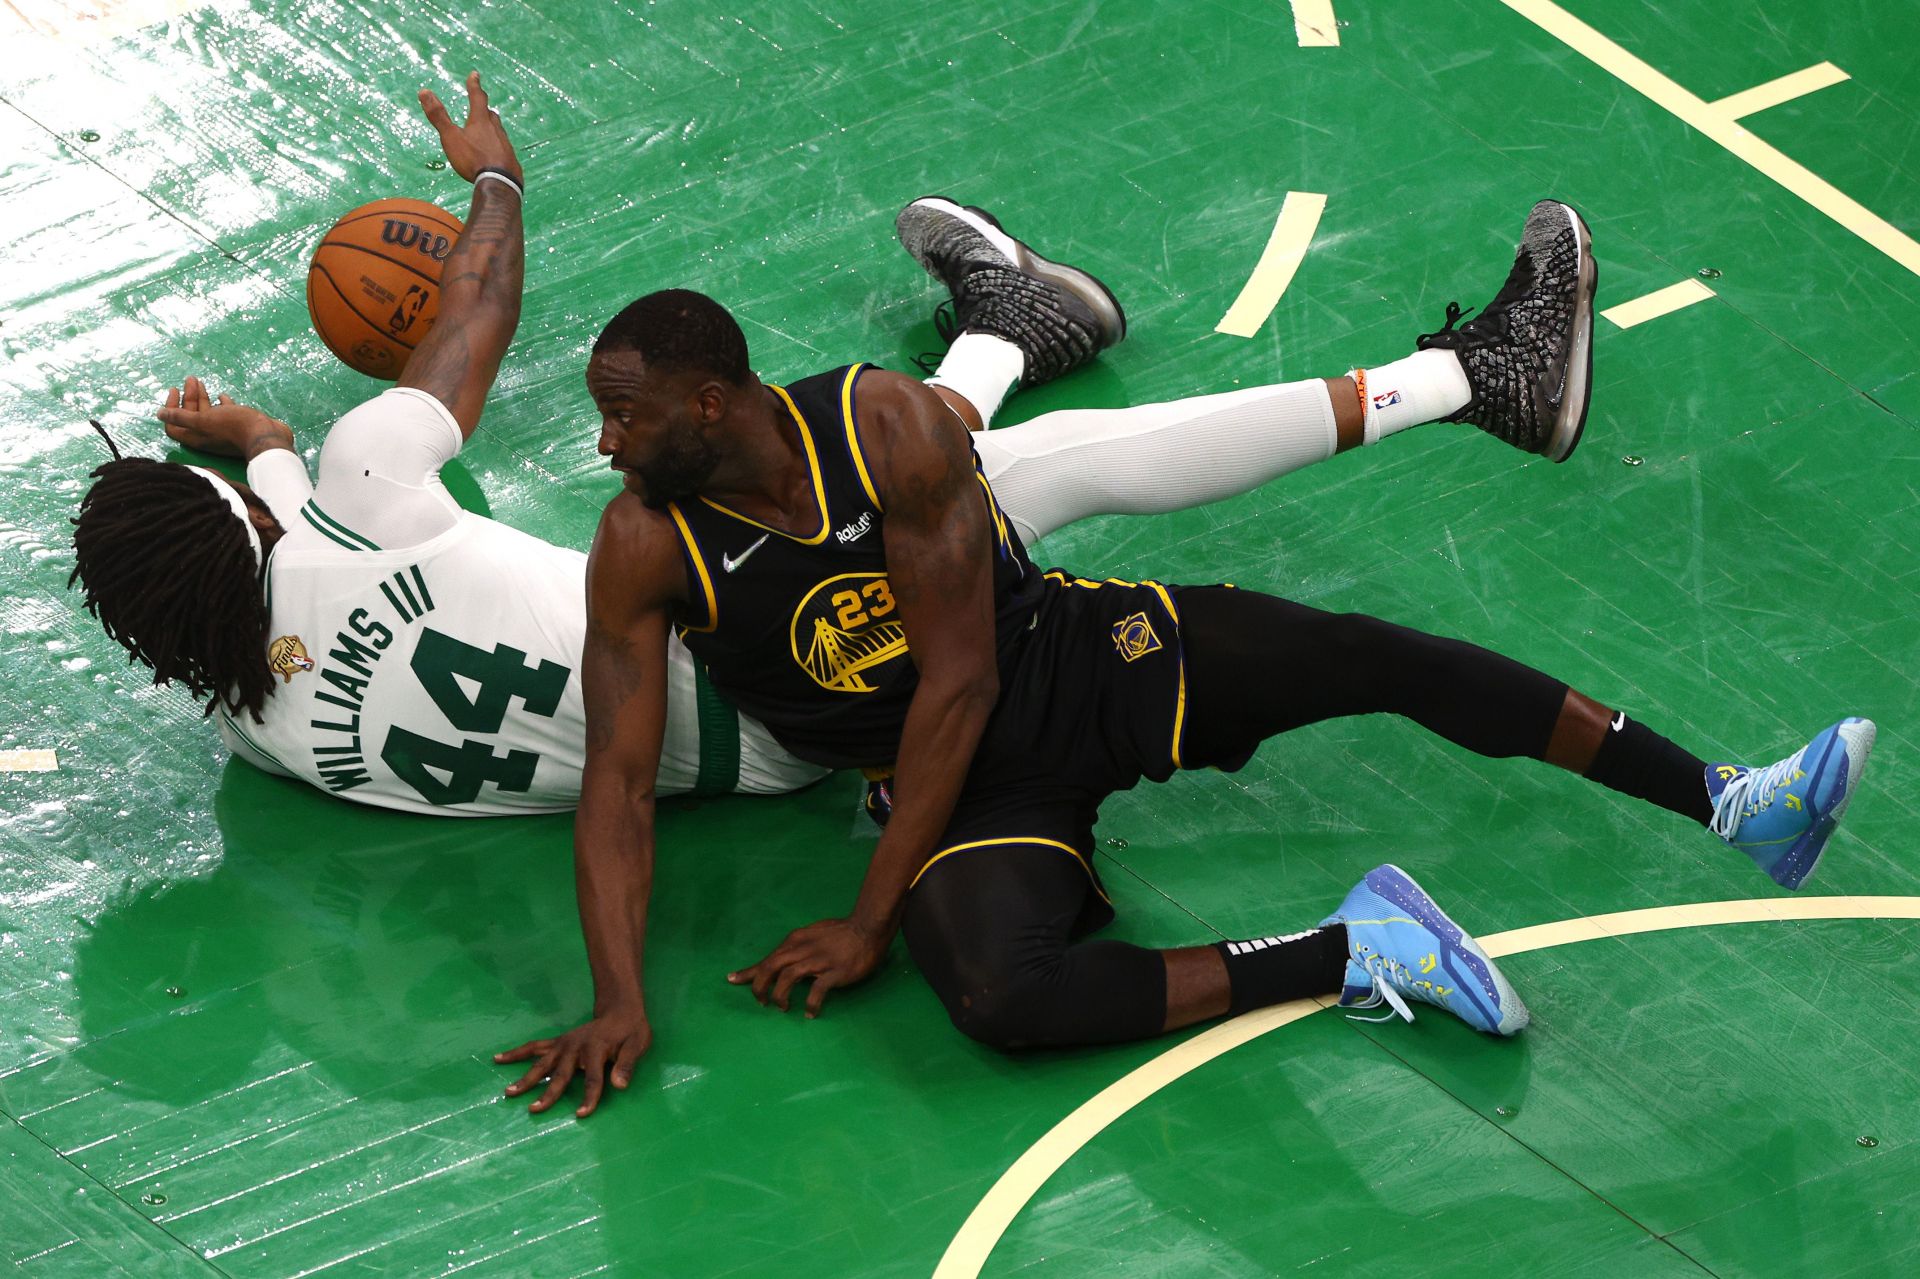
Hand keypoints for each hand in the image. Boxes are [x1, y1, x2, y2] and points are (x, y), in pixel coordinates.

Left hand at [156, 376, 292, 458]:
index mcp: (196, 436)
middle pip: (191, 415)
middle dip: (188, 397)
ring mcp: (222, 431)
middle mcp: (207, 435)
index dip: (170, 408)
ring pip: (207, 413)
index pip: (174, 424)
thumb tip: (158, 414)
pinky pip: (225, 413)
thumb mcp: (203, 420)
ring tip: (200, 382)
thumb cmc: (233, 426)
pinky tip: (221, 395)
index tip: (175, 390)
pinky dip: (221, 403)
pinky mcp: (237, 426)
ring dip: (202, 397)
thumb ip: (181, 417)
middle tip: (190, 380)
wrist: (265, 434)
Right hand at [418, 71, 521, 184]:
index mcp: (481, 121)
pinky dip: (497, 147)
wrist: (500, 183)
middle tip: (481, 106)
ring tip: (486, 131)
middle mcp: (496, 130)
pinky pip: (503, 149)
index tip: (475, 74)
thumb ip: (438, 116)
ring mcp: (506, 145)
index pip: (477, 97)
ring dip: (492, 128)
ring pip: (499, 131)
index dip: (474, 85)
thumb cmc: (472, 159)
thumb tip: (424, 91)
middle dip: (484, 109)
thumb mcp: (451, 137)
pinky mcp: (512, 160)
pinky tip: (496, 155)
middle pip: (491, 115)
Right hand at [495, 1005, 650, 1117]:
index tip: (581, 1114)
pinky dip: (516, 1052)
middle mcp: (576, 1047)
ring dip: (526, 1077)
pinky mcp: (557, 1042)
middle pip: (561, 1074)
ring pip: (542, 1063)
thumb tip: (619, 1086)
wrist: (620, 1010)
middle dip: (548, 1092)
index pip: (594, 1078)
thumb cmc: (630, 1032)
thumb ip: (627, 1065)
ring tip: (509, 1092)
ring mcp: (564, 1044)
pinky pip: (533, 1047)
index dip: (589, 1097)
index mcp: (597, 1050)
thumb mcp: (637, 1045)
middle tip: (534, 1109)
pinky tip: (498, 1058)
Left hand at [728, 917, 889, 1016]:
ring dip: (780, 996)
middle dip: (759, 986)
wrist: (867, 927)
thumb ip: (797, 946)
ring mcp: (818, 961)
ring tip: (782, 1008)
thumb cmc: (841, 931)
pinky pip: (816, 991)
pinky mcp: (834, 972)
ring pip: (787, 978)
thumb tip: (784, 958)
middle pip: (770, 967)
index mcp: (795, 940)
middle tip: (761, 1002)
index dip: (749, 972)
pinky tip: (809, 1013)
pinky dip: (810, 1004)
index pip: (767, 958)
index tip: (732, 980)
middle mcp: (801, 949)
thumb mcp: (812, 933)